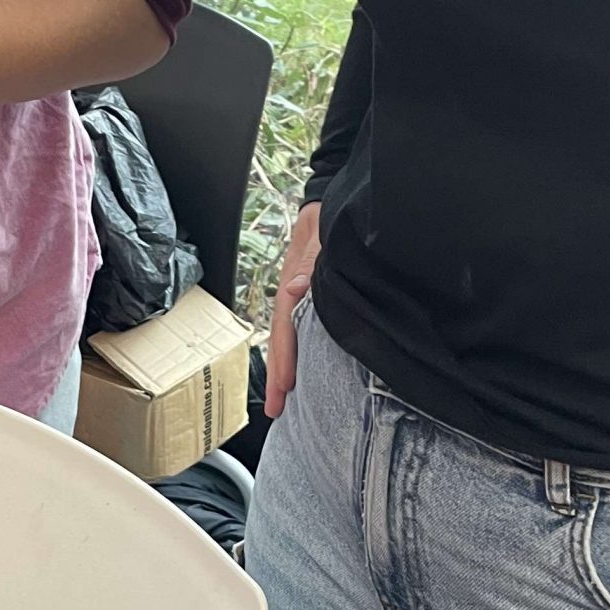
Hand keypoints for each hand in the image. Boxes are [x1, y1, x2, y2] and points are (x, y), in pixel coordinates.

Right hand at [265, 202, 322, 417]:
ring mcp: (300, 296)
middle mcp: (294, 292)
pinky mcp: (310, 297)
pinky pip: (300, 330)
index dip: (285, 356)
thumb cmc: (327, 216)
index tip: (285, 385)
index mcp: (294, 281)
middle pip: (282, 339)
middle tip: (277, 409)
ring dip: (285, 368)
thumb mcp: (320, 232)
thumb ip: (311, 260)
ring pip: (289, 338)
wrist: (332, 200)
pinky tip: (300, 370)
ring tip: (283, 401)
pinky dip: (297, 352)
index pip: (286, 325)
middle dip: (278, 374)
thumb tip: (295, 289)